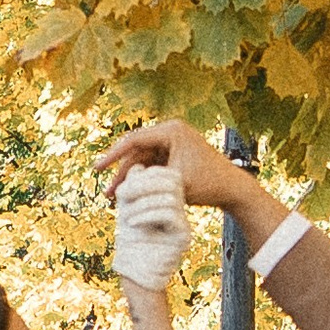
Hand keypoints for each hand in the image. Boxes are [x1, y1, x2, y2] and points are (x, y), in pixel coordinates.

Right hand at [102, 117, 255, 215]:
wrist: (233, 190)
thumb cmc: (208, 185)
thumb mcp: (174, 184)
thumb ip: (147, 182)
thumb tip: (120, 187)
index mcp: (171, 131)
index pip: (133, 140)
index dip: (112, 155)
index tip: (97, 168)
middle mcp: (170, 133)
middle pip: (136, 152)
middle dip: (121, 173)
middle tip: (107, 192)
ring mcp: (172, 144)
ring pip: (142, 162)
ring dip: (130, 179)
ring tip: (115, 198)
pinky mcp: (174, 156)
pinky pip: (151, 167)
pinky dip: (141, 180)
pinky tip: (129, 195)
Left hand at [112, 161, 193, 291]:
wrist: (136, 274)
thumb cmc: (130, 243)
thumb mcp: (128, 209)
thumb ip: (134, 187)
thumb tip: (137, 167)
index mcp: (169, 199)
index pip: (165, 174)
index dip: (143, 176)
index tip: (121, 191)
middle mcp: (181, 209)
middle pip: (172, 180)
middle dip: (143, 185)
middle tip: (122, 197)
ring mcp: (185, 223)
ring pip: (171, 197)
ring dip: (142, 203)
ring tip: (126, 217)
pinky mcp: (185, 237)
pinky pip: (170, 214)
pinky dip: (147, 215)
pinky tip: (133, 223)